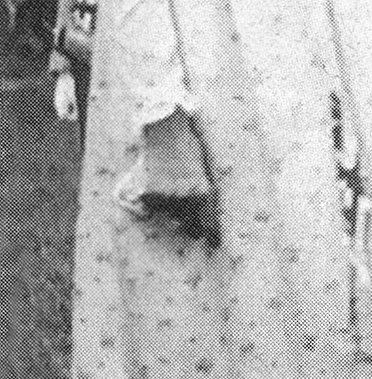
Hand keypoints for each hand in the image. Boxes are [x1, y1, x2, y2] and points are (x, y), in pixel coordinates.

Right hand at [138, 110, 218, 245]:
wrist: (168, 133)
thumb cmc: (189, 149)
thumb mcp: (203, 172)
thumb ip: (203, 193)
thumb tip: (202, 211)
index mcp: (205, 193)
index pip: (209, 221)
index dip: (211, 234)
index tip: (214, 244)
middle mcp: (188, 198)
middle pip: (188, 225)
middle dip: (190, 226)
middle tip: (191, 226)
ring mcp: (168, 197)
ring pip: (168, 214)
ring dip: (170, 208)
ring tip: (171, 187)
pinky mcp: (150, 194)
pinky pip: (150, 205)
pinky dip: (153, 199)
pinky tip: (157, 182)